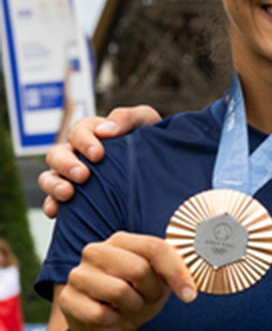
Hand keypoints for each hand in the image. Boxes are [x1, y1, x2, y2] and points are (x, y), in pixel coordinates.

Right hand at [39, 107, 160, 217]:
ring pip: (48, 178)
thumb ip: (127, 118)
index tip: (98, 154)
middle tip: (83, 175)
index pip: (78, 131)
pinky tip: (56, 212)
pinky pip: (53, 202)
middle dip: (66, 164)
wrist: (163, 172)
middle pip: (56, 155)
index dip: (84, 141)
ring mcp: (71, 178)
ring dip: (54, 185)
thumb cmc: (154, 142)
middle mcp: (76, 155)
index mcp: (92, 134)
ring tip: (68, 193)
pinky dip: (51, 206)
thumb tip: (106, 130)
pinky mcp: (74, 200)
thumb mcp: (146, 122)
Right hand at [56, 233, 196, 330]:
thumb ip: (172, 269)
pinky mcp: (66, 299)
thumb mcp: (159, 281)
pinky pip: (101, 314)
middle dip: (151, 292)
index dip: (177, 272)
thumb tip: (193, 273)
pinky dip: (113, 320)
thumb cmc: (137, 297)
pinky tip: (108, 316)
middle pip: (138, 269)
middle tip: (146, 299)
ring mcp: (77, 274)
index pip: (155, 247)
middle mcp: (95, 251)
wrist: (110, 326)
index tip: (189, 295)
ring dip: (132, 306)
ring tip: (127, 306)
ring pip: (119, 291)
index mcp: (121, 240)